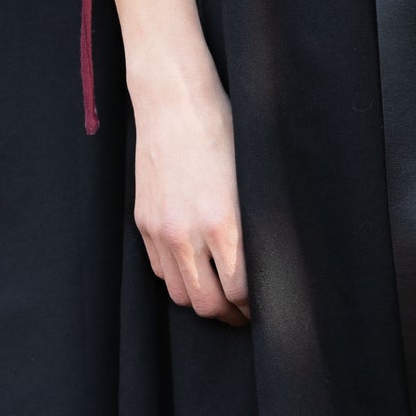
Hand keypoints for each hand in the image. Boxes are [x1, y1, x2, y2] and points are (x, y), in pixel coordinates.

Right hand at [130, 65, 249, 325]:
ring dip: (202, 300)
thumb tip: (272, 266)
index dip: (257, 306)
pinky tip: (196, 269)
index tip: (269, 306)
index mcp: (224, 222)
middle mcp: (188, 232)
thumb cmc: (224, 131)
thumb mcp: (252, 179)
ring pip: (180, 294)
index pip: (242, 290)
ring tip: (221, 295)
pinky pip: (159, 270)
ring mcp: (161, 229)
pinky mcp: (143, 222)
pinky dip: (179, 278)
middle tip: (248, 312)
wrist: (174, 101)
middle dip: (231, 314)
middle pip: (208, 303)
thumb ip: (256, 227)